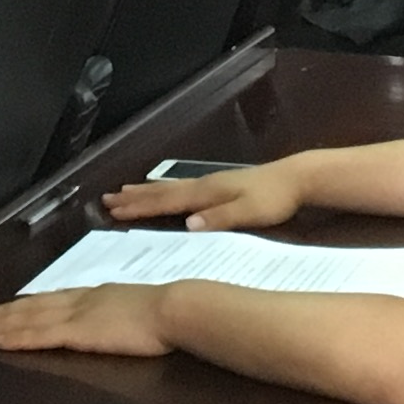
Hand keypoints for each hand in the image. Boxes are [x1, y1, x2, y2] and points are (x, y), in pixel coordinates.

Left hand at [0, 282, 172, 357]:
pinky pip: (39, 336)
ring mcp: (76, 315)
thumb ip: (125, 313)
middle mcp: (81, 301)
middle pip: (35, 306)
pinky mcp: (77, 333)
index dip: (30, 303)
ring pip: (30, 319)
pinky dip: (16, 337)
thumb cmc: (166, 314)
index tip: (10, 306)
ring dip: (3, 324)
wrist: (172, 310)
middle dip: (7, 312)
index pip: (55, 299)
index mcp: (97, 295)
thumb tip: (123, 319)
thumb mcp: (140, 309)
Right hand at [103, 158, 306, 232]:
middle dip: (134, 198)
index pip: (167, 201)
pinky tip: (163, 190)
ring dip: (146, 191)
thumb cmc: (275, 199)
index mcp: (208, 194)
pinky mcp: (220, 185)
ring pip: (170, 187)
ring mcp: (211, 183)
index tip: (112, 210)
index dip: (140, 207)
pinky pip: (182, 187)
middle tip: (106, 200)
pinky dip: (164, 189)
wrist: (297, 178)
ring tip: (124, 191)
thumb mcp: (250, 213)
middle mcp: (204, 185)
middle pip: (162, 191)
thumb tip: (187, 225)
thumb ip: (220, 219)